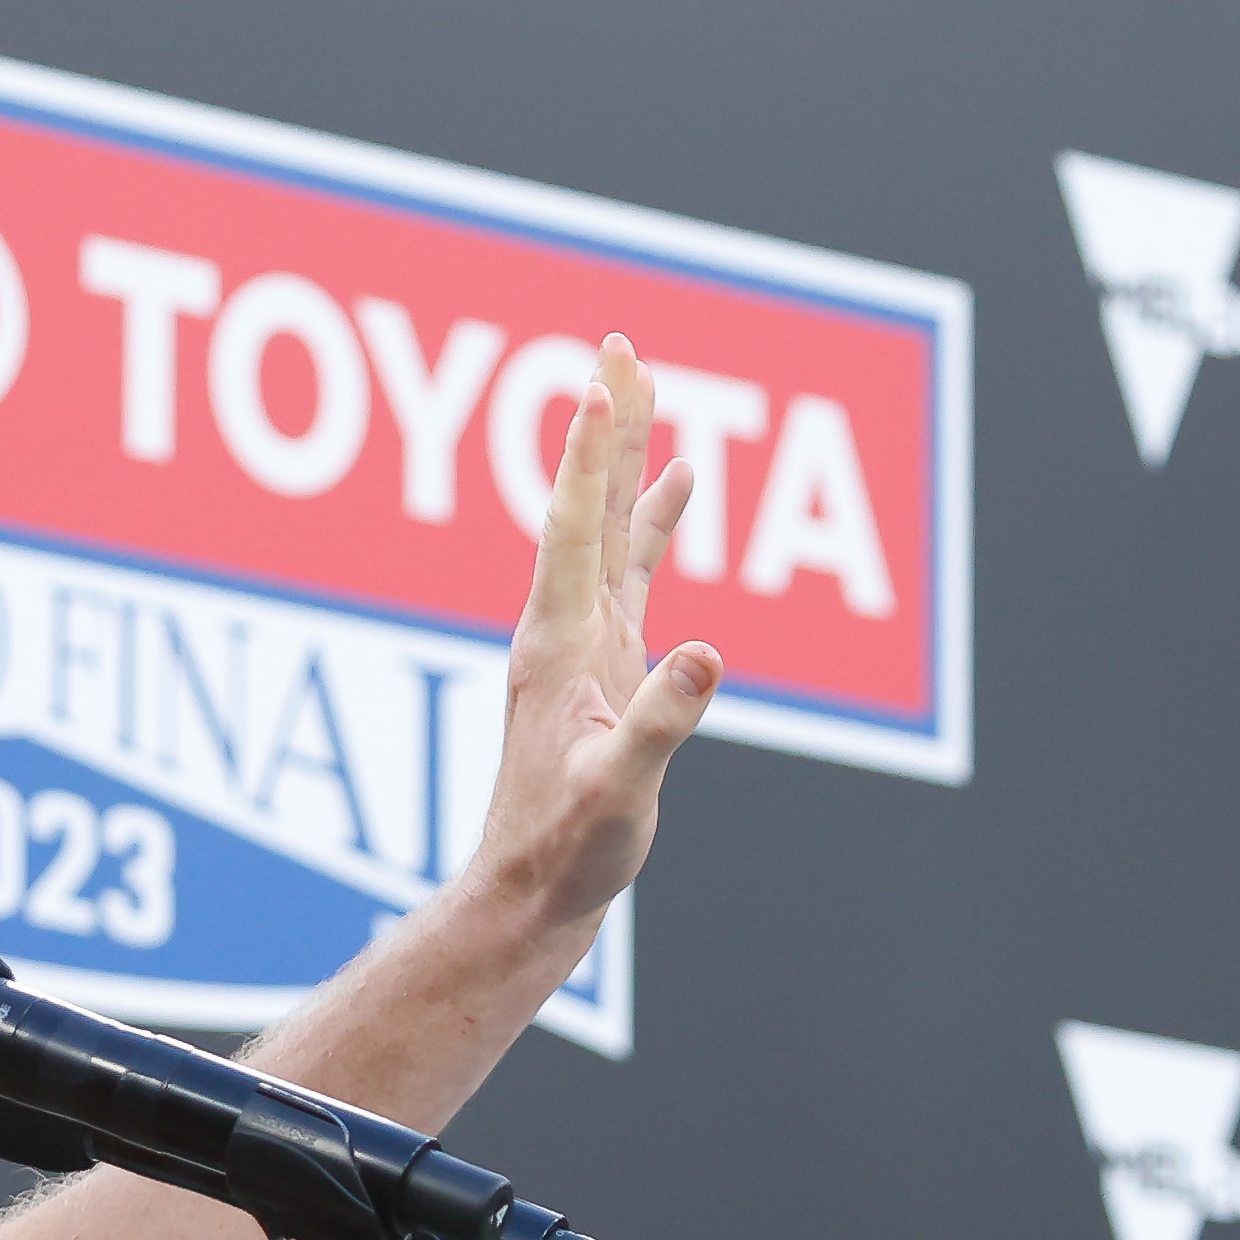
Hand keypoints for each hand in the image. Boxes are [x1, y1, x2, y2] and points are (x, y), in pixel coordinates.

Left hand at [466, 336, 722, 939]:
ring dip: (631, 460)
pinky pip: (632, 570)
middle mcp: (565, 629)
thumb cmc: (568, 850)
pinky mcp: (605, 664)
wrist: (533, 895)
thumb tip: (706, 654)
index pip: (576, 529)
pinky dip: (654, 522)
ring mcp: (584, 643)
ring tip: (647, 389)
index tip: (600, 380)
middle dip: (609, 426)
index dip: (591, 455)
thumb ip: (660, 723)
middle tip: (621, 345)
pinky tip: (677, 488)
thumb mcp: (619, 791)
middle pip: (591, 506)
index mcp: (561, 645)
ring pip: (612, 528)